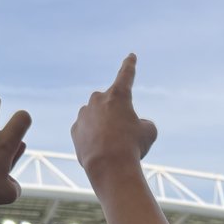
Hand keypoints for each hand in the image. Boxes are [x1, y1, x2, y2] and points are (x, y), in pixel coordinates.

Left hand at [71, 54, 158, 177]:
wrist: (109, 167)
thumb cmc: (132, 147)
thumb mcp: (148, 133)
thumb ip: (142, 123)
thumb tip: (134, 125)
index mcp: (119, 95)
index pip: (126, 75)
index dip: (130, 65)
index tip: (131, 56)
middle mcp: (98, 100)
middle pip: (110, 102)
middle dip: (116, 114)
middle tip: (124, 134)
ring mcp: (84, 114)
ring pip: (97, 116)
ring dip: (104, 126)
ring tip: (112, 146)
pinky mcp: (75, 129)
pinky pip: (86, 130)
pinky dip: (93, 138)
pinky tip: (100, 149)